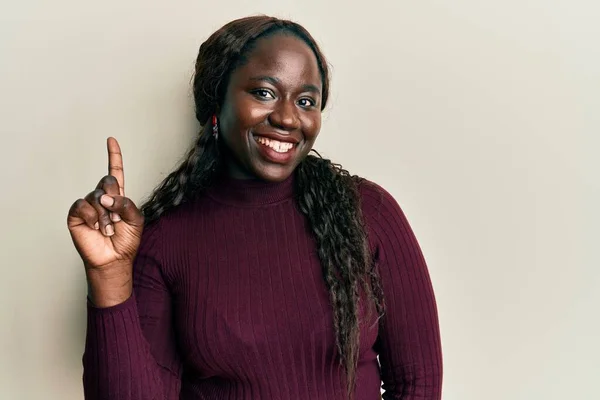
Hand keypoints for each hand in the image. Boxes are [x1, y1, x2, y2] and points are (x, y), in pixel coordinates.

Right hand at [67, 138, 143, 304]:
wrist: (114, 259)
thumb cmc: (126, 240)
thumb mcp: (136, 220)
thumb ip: (127, 204)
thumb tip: (106, 197)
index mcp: (118, 196)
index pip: (115, 171)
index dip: (113, 155)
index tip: (111, 140)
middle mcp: (102, 197)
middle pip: (107, 181)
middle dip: (115, 199)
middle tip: (117, 220)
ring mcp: (88, 205)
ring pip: (96, 196)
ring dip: (105, 215)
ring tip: (108, 229)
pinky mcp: (76, 214)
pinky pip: (82, 205)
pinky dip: (91, 216)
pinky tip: (95, 226)